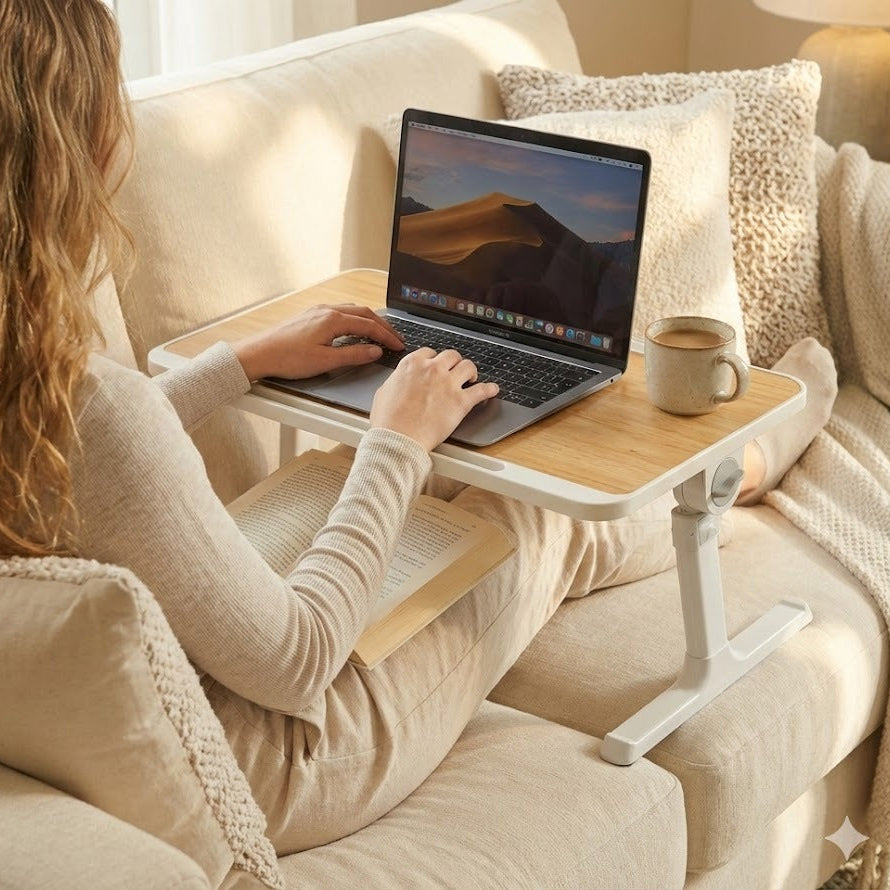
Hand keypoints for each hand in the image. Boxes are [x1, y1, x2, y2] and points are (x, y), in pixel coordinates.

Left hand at [231, 304, 404, 380]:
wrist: (259, 353)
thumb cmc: (287, 358)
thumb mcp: (325, 361)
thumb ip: (353, 355)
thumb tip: (375, 351)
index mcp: (333, 320)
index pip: (369, 326)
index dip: (387, 336)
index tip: (398, 345)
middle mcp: (327, 310)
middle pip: (364, 313)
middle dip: (382, 325)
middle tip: (395, 338)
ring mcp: (317, 310)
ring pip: (352, 310)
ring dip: (369, 320)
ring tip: (379, 332)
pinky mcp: (310, 315)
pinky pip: (340, 311)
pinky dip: (354, 319)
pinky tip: (354, 329)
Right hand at [369, 348, 498, 450]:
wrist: (398, 439)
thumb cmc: (388, 420)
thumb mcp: (384, 391)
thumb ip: (398, 380)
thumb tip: (402, 381)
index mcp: (412, 364)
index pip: (429, 353)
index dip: (434, 360)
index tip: (437, 366)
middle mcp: (432, 369)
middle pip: (452, 356)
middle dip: (454, 363)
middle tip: (455, 371)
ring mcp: (448, 384)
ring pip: (468, 366)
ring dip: (471, 372)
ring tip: (471, 379)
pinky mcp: (461, 401)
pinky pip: (482, 390)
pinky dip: (489, 389)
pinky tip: (492, 390)